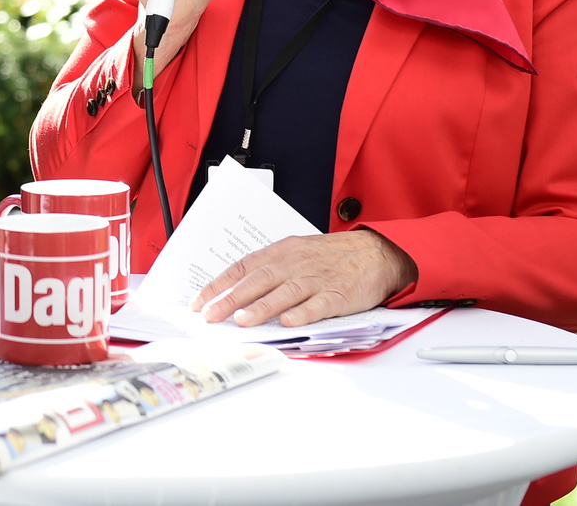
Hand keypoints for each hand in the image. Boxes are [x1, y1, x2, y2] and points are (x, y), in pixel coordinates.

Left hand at [192, 230, 418, 327]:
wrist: (376, 253)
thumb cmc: (332, 256)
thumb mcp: (297, 253)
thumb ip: (270, 269)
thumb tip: (236, 291)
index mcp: (283, 252)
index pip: (243, 267)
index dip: (220, 284)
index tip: (199, 302)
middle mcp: (296, 263)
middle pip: (258, 280)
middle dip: (231, 299)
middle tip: (210, 315)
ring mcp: (318, 279)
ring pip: (285, 292)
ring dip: (262, 307)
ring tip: (242, 320)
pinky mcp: (340, 294)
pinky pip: (319, 304)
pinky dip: (303, 313)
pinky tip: (288, 323)